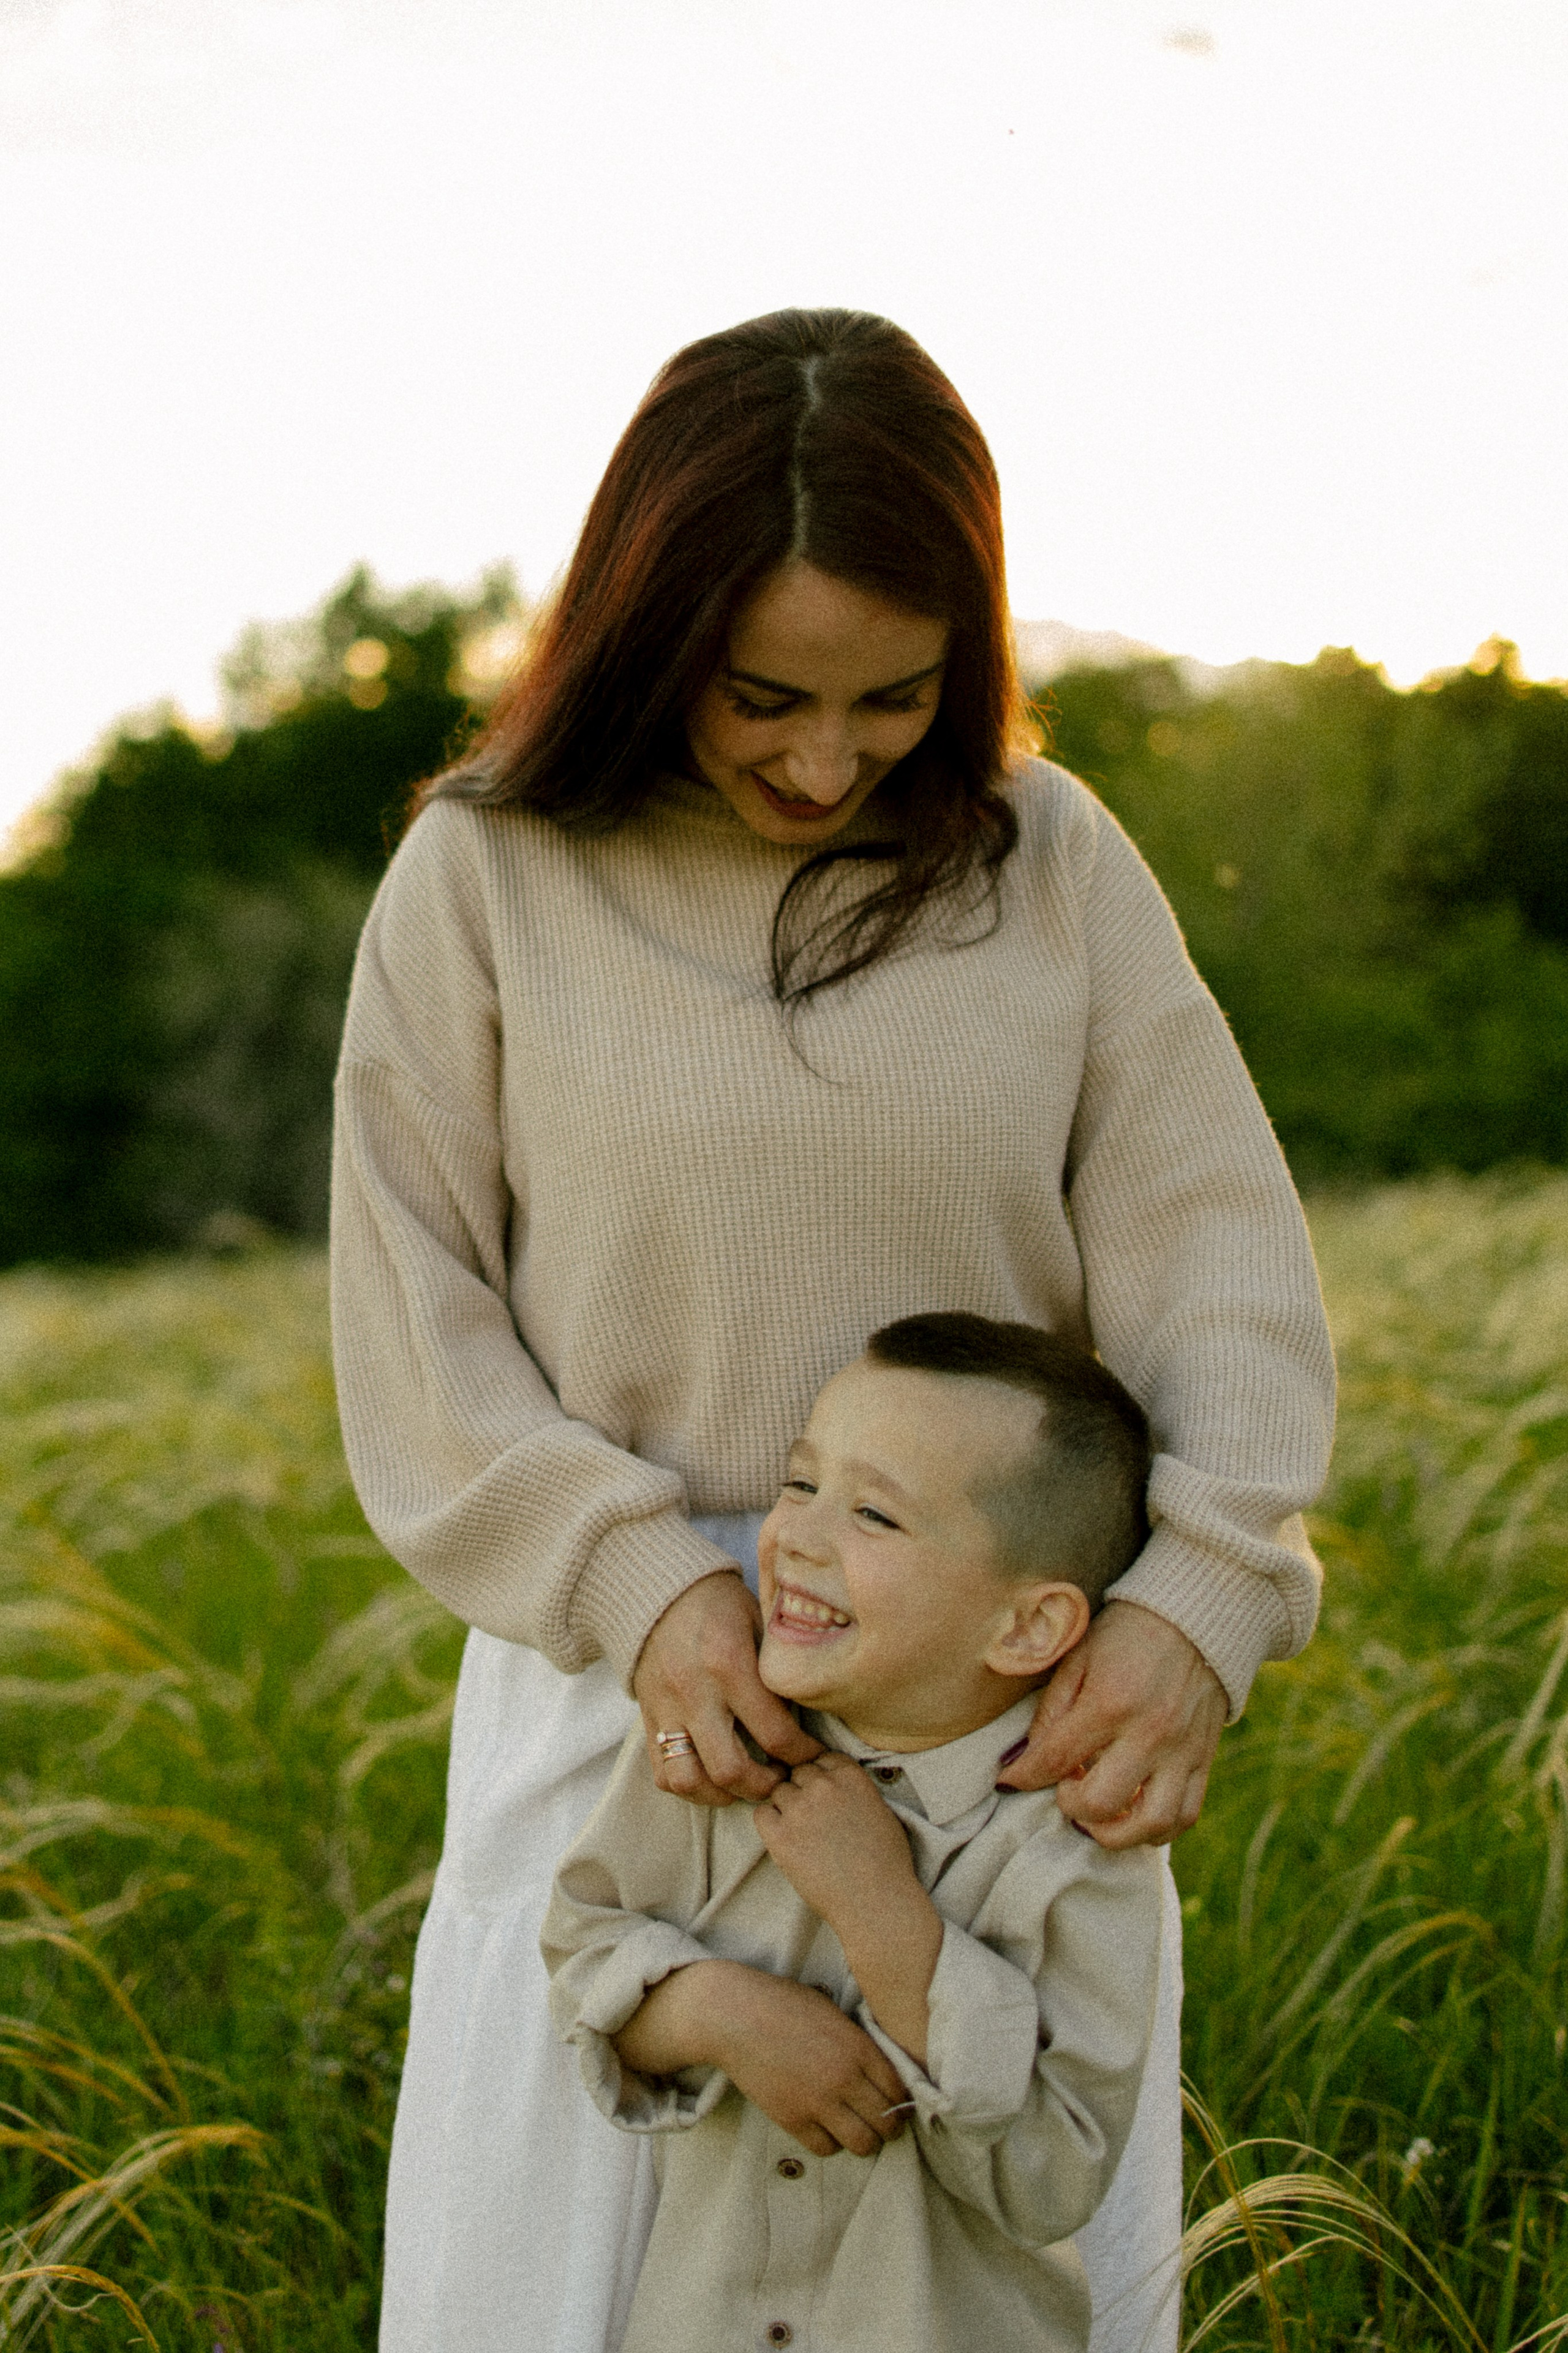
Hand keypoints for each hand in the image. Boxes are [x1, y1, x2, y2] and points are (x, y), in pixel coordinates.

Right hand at [614, 1959, 910, 2157]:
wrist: (734, 2015)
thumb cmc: (783, 2004)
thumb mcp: (830, 2010)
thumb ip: (857, 2039)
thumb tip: (882, 2062)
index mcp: (858, 2047)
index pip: (900, 2091)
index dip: (903, 2103)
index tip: (898, 2105)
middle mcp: (844, 2078)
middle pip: (887, 2123)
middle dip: (889, 2126)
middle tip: (881, 2123)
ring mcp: (818, 2101)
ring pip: (862, 2144)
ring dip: (865, 2141)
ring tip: (857, 2130)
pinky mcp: (792, 2119)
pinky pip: (826, 2149)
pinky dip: (832, 2144)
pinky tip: (827, 2128)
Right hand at [632, 1572, 821, 1805]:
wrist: (657, 1590)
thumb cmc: (719, 1603)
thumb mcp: (759, 1619)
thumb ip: (779, 1665)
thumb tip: (809, 1710)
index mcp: (730, 1665)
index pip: (774, 1733)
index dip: (801, 1755)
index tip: (813, 1756)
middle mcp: (696, 1693)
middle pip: (730, 1769)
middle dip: (764, 1786)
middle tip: (782, 1780)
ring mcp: (667, 1709)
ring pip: (689, 1780)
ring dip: (722, 1794)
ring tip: (744, 1785)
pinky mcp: (648, 1718)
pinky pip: (662, 1772)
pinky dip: (689, 1786)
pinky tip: (712, 1778)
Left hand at [755, 1753, 920, 1931]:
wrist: (876, 1903)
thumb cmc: (886, 1863)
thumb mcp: (881, 1810)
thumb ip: (854, 1789)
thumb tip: (834, 1783)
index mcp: (851, 1775)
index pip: (822, 1759)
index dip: (822, 1778)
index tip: (825, 1798)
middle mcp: (823, 1785)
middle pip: (798, 1773)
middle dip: (803, 1791)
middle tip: (813, 1820)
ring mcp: (799, 1809)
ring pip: (779, 1791)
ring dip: (786, 1808)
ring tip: (803, 1835)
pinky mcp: (780, 1836)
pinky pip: (761, 1814)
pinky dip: (769, 1824)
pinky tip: (786, 1841)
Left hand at [997, 1600, 1225, 1847]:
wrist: (1197, 1616)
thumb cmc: (1127, 1633)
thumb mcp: (1079, 1655)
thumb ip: (1052, 1708)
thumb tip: (1025, 1758)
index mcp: (1109, 1701)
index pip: (1055, 1758)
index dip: (1021, 1777)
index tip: (1008, 1781)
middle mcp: (1148, 1732)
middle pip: (1101, 1802)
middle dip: (1070, 1807)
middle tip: (1063, 1791)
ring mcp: (1180, 1751)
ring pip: (1150, 1823)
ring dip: (1114, 1834)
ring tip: (1095, 1818)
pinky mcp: (1203, 1760)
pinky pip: (1185, 1815)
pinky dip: (1156, 1830)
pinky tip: (1132, 1817)